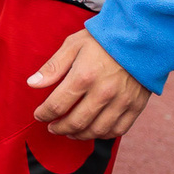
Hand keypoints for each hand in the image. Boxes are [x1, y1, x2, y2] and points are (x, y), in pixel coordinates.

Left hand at [27, 31, 150, 140]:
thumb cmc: (104, 39)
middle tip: (52, 127)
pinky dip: (103, 134)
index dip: (44, 114)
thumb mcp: (73, 45)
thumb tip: (32, 83)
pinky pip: (119, 129)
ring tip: (70, 132)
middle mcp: (103, 92)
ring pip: (97, 130)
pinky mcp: (136, 106)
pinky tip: (94, 130)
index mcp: (83, 76)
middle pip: (76, 122)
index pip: (57, 105)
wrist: (141, 38)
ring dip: (80, 135)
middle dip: (59, 128)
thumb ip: (53, 67)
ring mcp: (121, 101)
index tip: (39, 115)